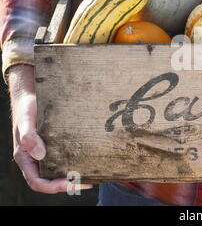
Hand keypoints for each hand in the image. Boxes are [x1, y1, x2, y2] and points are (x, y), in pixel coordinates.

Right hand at [9, 64, 91, 193]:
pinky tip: (91, 159)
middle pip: (51, 180)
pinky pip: (66, 157)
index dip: (54, 187)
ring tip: (93, 174)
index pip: (38, 182)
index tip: (71, 183)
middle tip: (89, 181)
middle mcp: (36, 159)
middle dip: (69, 184)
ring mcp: (46, 153)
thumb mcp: (26, 120)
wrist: (31, 96)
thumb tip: (40, 155)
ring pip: (59, 171)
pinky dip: (77, 162)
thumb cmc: (26, 108)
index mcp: (26, 158)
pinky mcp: (56, 145)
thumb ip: (29, 137)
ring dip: (75, 175)